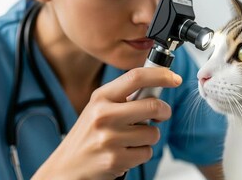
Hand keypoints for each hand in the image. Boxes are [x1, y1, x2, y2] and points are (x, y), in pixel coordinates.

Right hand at [32, 67, 181, 179]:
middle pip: (152, 106)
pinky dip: (141, 153)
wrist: (66, 167)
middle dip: (164, 111)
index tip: (174, 78)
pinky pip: (147, 152)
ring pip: (153, 133)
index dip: (160, 75)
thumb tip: (157, 85)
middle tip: (162, 114)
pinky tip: (126, 152)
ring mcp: (109, 138)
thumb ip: (124, 97)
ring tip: (131, 139)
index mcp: (101, 97)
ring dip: (149, 137)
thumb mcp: (99, 108)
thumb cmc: (88, 135)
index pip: (136, 77)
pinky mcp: (116, 159)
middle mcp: (104, 115)